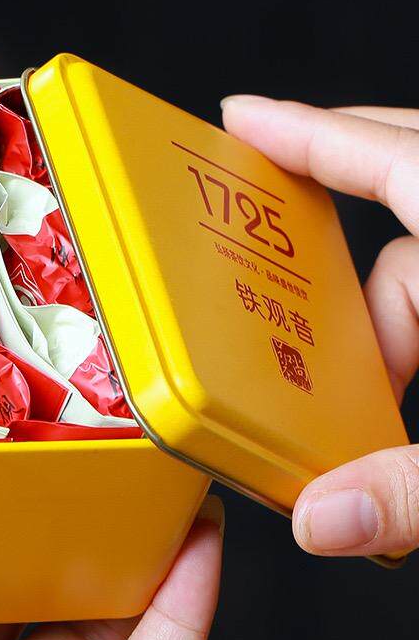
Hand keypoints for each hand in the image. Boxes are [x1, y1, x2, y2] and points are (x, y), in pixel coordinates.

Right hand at [222, 95, 418, 556]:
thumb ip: (416, 490)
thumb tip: (322, 522)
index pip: (386, 155)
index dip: (303, 131)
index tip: (238, 117)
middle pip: (394, 223)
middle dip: (338, 290)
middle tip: (299, 351)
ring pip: (418, 280)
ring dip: (384, 345)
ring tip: (372, 423)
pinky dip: (411, 349)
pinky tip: (401, 422)